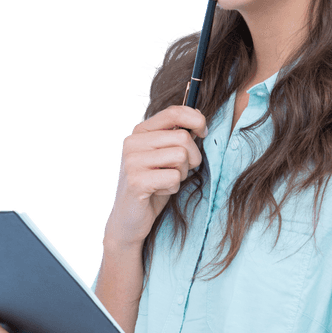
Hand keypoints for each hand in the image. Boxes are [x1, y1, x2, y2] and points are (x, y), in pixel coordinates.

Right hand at [104, 104, 208, 247]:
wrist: (128, 220)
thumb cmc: (152, 187)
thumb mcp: (165, 157)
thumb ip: (176, 137)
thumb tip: (199, 120)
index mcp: (140, 132)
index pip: (174, 112)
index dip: (196, 120)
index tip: (203, 133)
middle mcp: (133, 142)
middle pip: (183, 137)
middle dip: (192, 157)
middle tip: (180, 171)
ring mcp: (132, 161)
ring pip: (181, 157)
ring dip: (181, 174)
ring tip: (166, 182)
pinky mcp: (136, 181)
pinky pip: (174, 178)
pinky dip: (173, 188)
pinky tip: (158, 192)